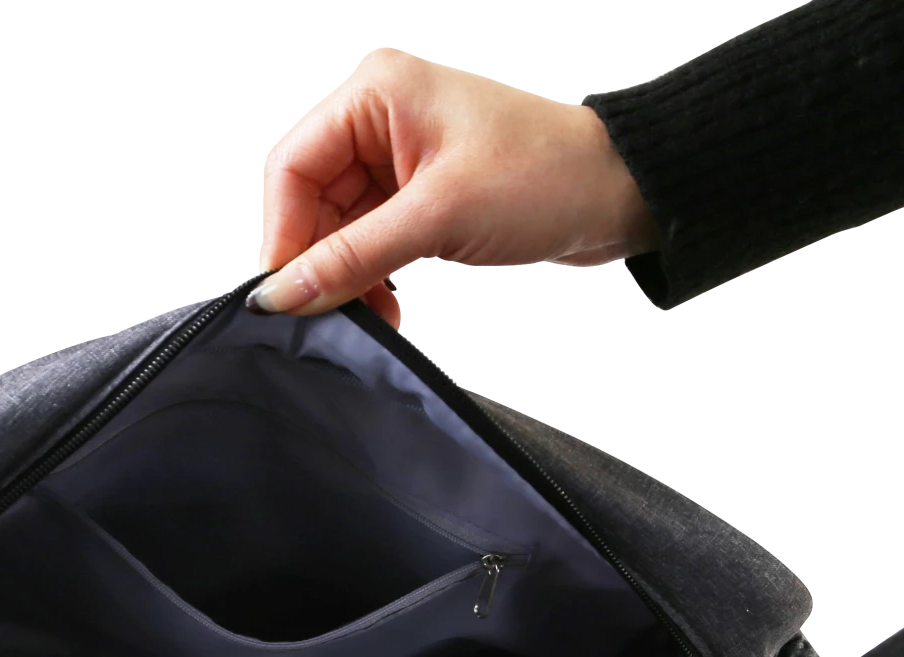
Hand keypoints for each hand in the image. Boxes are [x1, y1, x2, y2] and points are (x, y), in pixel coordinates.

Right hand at [251, 47, 660, 327]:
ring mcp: (398, 156)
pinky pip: (371, 241)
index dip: (281, 237)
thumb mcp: (438, 219)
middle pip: (308, 201)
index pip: (290, 166)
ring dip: (348, 279)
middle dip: (318, 264)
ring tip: (373, 318)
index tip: (283, 298)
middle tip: (329, 317)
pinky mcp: (420, 194)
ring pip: (338, 228)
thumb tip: (282, 294)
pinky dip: (374, 278)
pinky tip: (389, 308)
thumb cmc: (550, 175)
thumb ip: (352, 258)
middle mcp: (378, 115)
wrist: (622, 194)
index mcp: (374, 91)